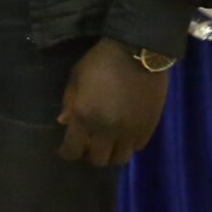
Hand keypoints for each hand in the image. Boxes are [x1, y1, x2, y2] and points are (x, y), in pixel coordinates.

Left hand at [57, 37, 168, 166]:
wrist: (138, 53)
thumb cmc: (101, 61)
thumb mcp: (76, 76)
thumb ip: (69, 101)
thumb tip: (64, 122)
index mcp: (84, 116)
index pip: (72, 150)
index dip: (67, 152)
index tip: (67, 148)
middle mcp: (106, 129)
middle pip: (98, 159)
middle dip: (89, 154)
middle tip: (89, 144)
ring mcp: (129, 131)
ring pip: (120, 158)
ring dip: (111, 153)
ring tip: (108, 143)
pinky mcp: (148, 128)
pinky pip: (137, 147)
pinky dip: (128, 145)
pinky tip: (124, 135)